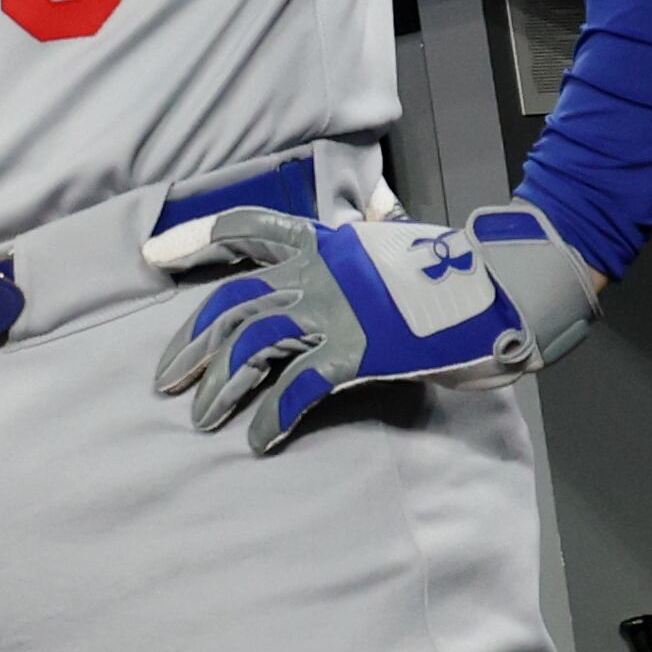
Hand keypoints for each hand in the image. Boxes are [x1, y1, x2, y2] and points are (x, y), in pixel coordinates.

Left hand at [145, 199, 598, 453]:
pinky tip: (260, 440)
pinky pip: (298, 387)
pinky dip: (274, 416)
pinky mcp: (356, 354)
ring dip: (223, 387)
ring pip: (253, 347)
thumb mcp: (395, 240)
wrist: (498, 289)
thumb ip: (367, 233)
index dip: (197, 241)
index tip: (153, 256)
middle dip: (193, 344)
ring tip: (203, 418)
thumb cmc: (449, 269)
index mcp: (320, 241)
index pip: (245, 228)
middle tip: (167, 380)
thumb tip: (369, 211)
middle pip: (232, 305)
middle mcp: (316, 274)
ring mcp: (334, 313)